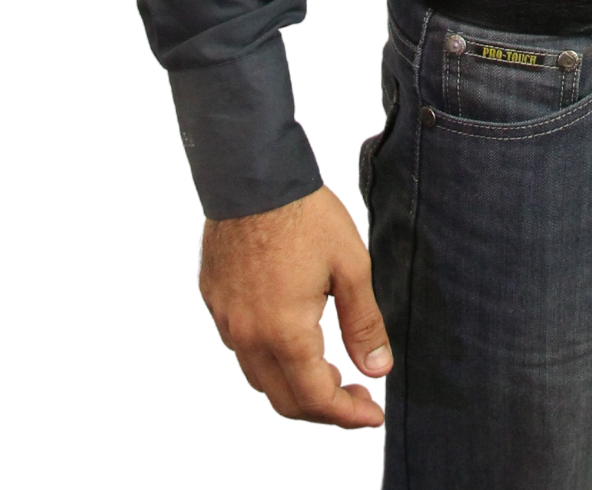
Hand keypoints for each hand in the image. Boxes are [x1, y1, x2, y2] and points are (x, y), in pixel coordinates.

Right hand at [199, 184, 389, 426]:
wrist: (253, 175)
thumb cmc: (305, 215)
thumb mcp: (351, 266)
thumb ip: (364, 323)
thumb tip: (377, 370)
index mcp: (284, 332)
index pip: (316, 398)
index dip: (348, 415)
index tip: (373, 415)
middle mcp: (247, 336)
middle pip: (284, 399)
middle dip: (324, 407)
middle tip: (358, 395)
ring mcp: (226, 319)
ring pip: (259, 377)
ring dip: (294, 385)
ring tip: (329, 368)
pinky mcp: (214, 300)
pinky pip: (240, 347)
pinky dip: (269, 357)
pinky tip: (292, 335)